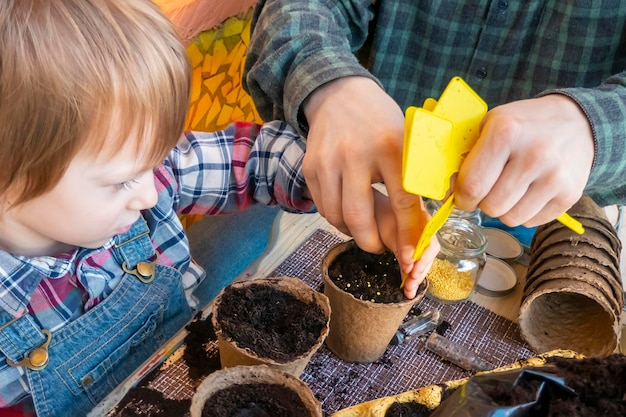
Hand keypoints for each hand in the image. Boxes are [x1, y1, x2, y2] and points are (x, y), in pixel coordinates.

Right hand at [303, 76, 424, 271]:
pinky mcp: (310, 166)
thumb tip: (423, 226)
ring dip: (350, 232)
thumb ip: (415, 179)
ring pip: (335, 217)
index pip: (401, 201)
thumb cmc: (382, 122)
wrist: (341, 95)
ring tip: (363, 227)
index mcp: (390, 147)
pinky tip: (347, 209)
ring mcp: (328, 161)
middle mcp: (355, 154)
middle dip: (371, 243)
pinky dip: (335, 217)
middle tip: (380, 247)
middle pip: (358, 218)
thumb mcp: (407, 142)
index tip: (410, 256)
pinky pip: (321, 206)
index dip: (407, 235)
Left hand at [373, 189, 438, 298]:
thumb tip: (409, 265)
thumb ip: (401, 246)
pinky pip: (416, 264)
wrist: (372, 212)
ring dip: (416, 278)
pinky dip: (412, 276)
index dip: (422, 260)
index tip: (410, 271)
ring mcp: (420, 242)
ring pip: (423, 262)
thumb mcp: (389, 231)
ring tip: (408, 291)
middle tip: (410, 286)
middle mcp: (425, 231)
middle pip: (429, 256)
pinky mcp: (413, 251)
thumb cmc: (380, 216)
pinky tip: (408, 289)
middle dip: (420, 272)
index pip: (430, 243)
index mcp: (423, 221)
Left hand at [454, 95, 594, 226]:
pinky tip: (529, 191)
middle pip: (491, 206)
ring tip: (509, 188)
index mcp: (506, 132)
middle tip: (488, 189)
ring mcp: (555, 176)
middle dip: (482, 202)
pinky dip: (524, 212)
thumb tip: (447, 191)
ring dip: (504, 209)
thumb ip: (465, 156)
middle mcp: (534, 155)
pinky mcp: (570, 194)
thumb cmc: (523, 125)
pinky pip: (531, 221)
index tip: (463, 195)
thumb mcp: (489, 125)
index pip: (472, 185)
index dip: (461, 197)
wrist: (577, 122)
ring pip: (510, 219)